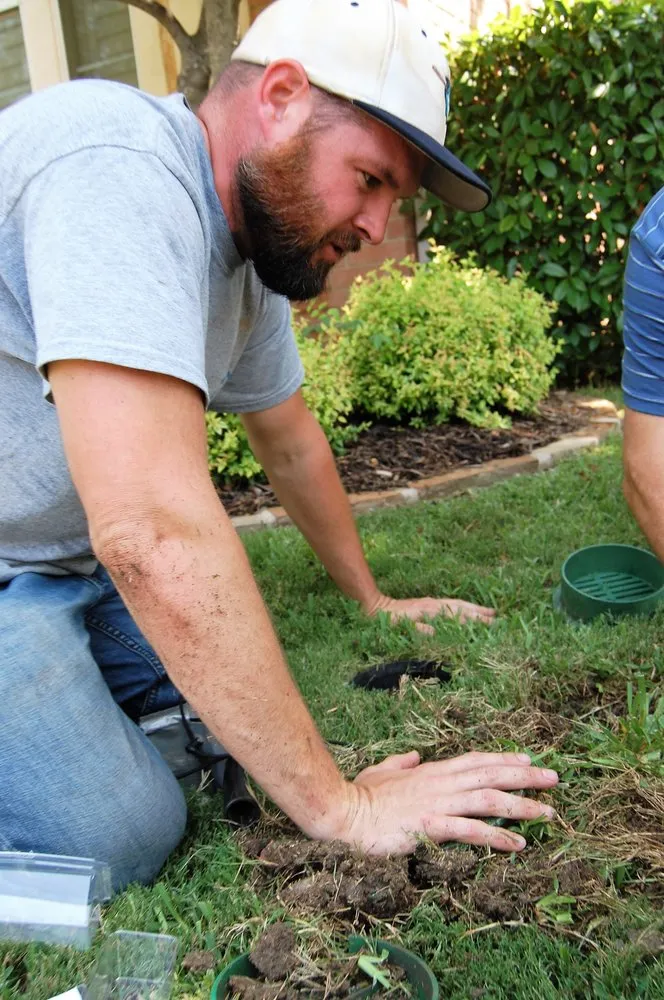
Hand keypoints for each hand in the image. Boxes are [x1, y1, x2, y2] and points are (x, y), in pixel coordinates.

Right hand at [337, 750, 557, 853]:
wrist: (343, 812)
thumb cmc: (359, 795)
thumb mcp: (381, 772)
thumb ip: (400, 763)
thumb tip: (414, 756)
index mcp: (431, 772)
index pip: (475, 761)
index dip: (502, 759)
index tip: (527, 759)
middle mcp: (440, 783)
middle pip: (491, 775)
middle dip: (525, 776)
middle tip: (554, 778)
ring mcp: (438, 803)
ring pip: (489, 800)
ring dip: (521, 805)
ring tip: (548, 812)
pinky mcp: (431, 826)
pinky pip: (472, 831)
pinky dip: (498, 836)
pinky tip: (518, 844)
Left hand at [364, 593, 495, 633]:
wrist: (375, 606)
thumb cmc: (387, 620)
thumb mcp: (400, 626)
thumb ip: (418, 629)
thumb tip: (435, 632)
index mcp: (431, 610)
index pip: (458, 615)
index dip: (474, 619)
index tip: (490, 623)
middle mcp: (434, 604)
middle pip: (462, 608)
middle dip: (480, 613)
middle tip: (498, 619)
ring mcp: (432, 603)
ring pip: (458, 605)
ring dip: (474, 609)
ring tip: (489, 613)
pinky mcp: (429, 605)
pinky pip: (451, 605)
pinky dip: (463, 608)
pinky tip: (468, 612)